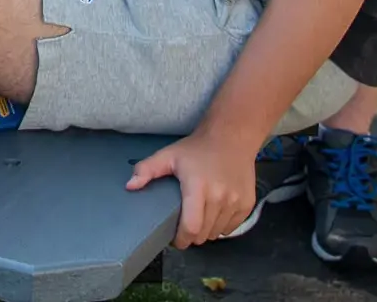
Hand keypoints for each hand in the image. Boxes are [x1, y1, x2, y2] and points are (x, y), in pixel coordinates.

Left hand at [126, 128, 258, 247]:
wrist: (231, 138)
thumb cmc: (196, 149)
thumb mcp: (168, 155)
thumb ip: (147, 170)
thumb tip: (129, 186)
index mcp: (198, 187)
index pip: (191, 227)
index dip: (181, 239)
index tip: (174, 240)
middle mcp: (219, 197)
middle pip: (203, 234)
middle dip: (191, 236)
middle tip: (184, 227)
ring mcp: (236, 201)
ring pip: (217, 233)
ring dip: (206, 232)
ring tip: (198, 220)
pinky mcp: (247, 204)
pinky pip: (231, 228)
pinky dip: (221, 227)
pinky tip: (214, 215)